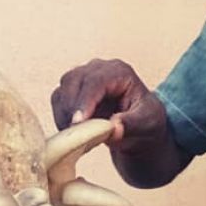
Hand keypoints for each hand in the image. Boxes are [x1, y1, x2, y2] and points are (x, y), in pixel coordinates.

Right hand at [50, 59, 166, 152]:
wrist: (139, 127)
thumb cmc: (146, 120)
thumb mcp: (147, 123)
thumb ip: (132, 124)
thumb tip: (114, 128)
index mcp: (119, 71)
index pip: (95, 81)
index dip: (84, 101)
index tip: (78, 122)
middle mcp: (97, 69)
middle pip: (73, 82)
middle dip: (71, 108)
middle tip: (77, 134)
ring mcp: (82, 78)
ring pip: (62, 91)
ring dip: (65, 115)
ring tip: (79, 136)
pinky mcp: (71, 91)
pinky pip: (57, 102)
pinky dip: (61, 118)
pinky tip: (75, 133)